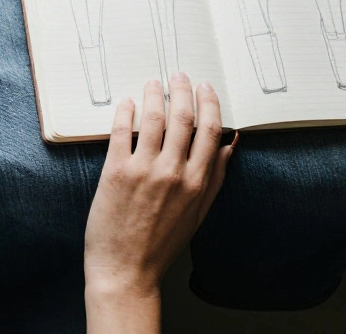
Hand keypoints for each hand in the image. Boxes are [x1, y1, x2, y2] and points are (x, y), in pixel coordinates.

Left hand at [84, 73, 235, 332]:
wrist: (126, 269)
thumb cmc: (162, 242)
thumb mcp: (199, 212)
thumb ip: (215, 177)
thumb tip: (229, 143)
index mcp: (198, 182)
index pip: (210, 130)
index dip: (209, 103)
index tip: (205, 87)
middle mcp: (174, 172)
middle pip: (184, 118)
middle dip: (182, 91)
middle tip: (178, 75)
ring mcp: (144, 170)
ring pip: (154, 118)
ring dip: (154, 94)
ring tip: (153, 83)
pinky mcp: (116, 171)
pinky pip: (122, 131)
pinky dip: (125, 111)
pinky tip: (126, 102)